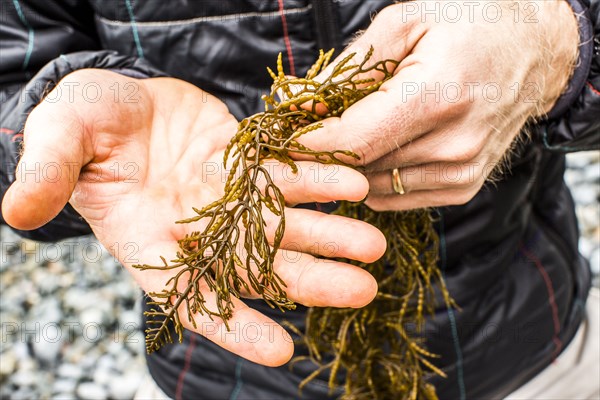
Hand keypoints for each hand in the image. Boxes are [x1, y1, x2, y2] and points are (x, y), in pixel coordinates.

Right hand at [1, 69, 385, 365]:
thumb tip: (15, 209)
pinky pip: (287, 175)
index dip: (234, 326)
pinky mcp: (248, 163)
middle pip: (259, 266)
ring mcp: (229, 198)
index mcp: (151, 242)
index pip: (194, 297)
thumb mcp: (60, 139)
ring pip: (285, 224)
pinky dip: (319, 182)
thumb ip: (49, 173)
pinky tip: (353, 185)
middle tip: (361, 289)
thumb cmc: (82, 123)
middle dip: (309, 280)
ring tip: (374, 244)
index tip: (280, 351)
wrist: (120, 97)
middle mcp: (200, 231)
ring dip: (329, 234)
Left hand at [297, 0, 578, 209]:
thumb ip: (350, 68)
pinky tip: (379, 148)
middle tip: (306, 131)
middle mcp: (455, 142)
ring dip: (351, 167)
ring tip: (345, 135)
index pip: (354, 138)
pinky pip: (397, 196)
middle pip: (361, 166)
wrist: (534, 50)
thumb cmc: (471, 24)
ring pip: (374, 186)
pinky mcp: (464, 186)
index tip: (282, 135)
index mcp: (439, 93)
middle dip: (324, 153)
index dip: (310, 142)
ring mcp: (462, 170)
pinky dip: (376, 178)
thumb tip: (302, 104)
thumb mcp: (406, 22)